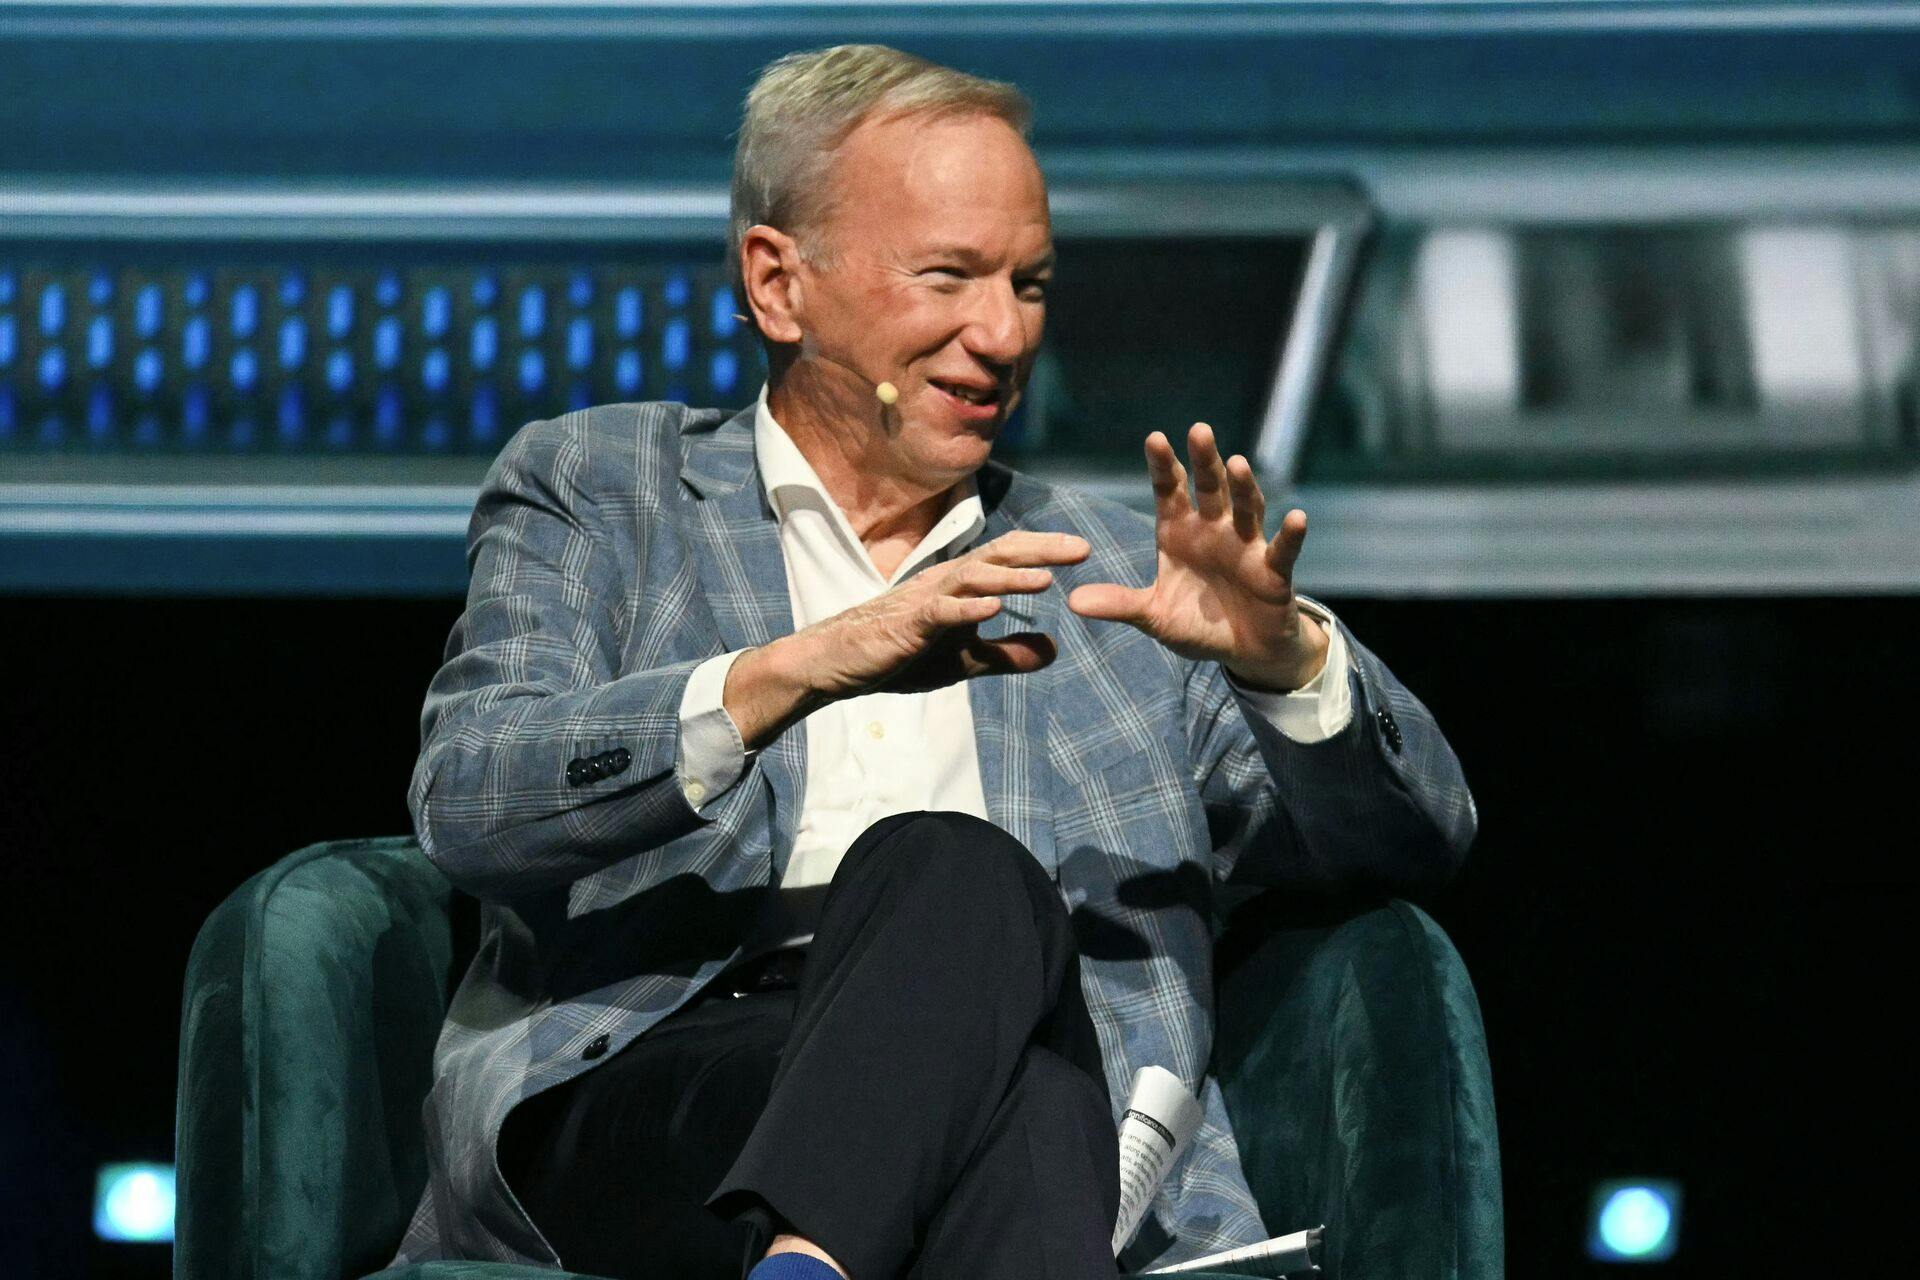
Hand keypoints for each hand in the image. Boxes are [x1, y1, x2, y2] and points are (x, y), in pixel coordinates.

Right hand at [724, 531, 1089, 747]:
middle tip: (1081, 548)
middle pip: (997, 556)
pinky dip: (965, 611)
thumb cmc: (899, 653)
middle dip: (1039, 551)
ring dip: (1009, 579)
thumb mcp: (965, 659)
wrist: (839, 662)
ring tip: (1046, 579)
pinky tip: (992, 611)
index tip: (1085, 550)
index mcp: (960, 585)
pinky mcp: (905, 625)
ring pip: (972, 579)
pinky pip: (939, 614)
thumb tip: (1056, 649)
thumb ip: (1007, 653)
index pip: (1007, 559)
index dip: (1044, 551)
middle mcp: (945, 582)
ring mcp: (924, 601)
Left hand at [1067, 423, 1327, 690]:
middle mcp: (1214, 530)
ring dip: (1243, 488)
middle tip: (1199, 430)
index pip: (1169, 490)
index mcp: (1179, 532)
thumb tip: (1072, 602)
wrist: (1242, 650)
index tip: (1154, 438)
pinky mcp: (1274, 571)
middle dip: (1204, 461)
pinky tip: (1297, 517)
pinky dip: (1291, 535)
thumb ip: (1119, 605)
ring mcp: (1246, 546)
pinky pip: (1283, 550)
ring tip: (1237, 464)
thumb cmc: (1197, 625)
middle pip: (1209, 488)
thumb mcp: (1153, 617)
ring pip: (1246, 509)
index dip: (1163, 466)